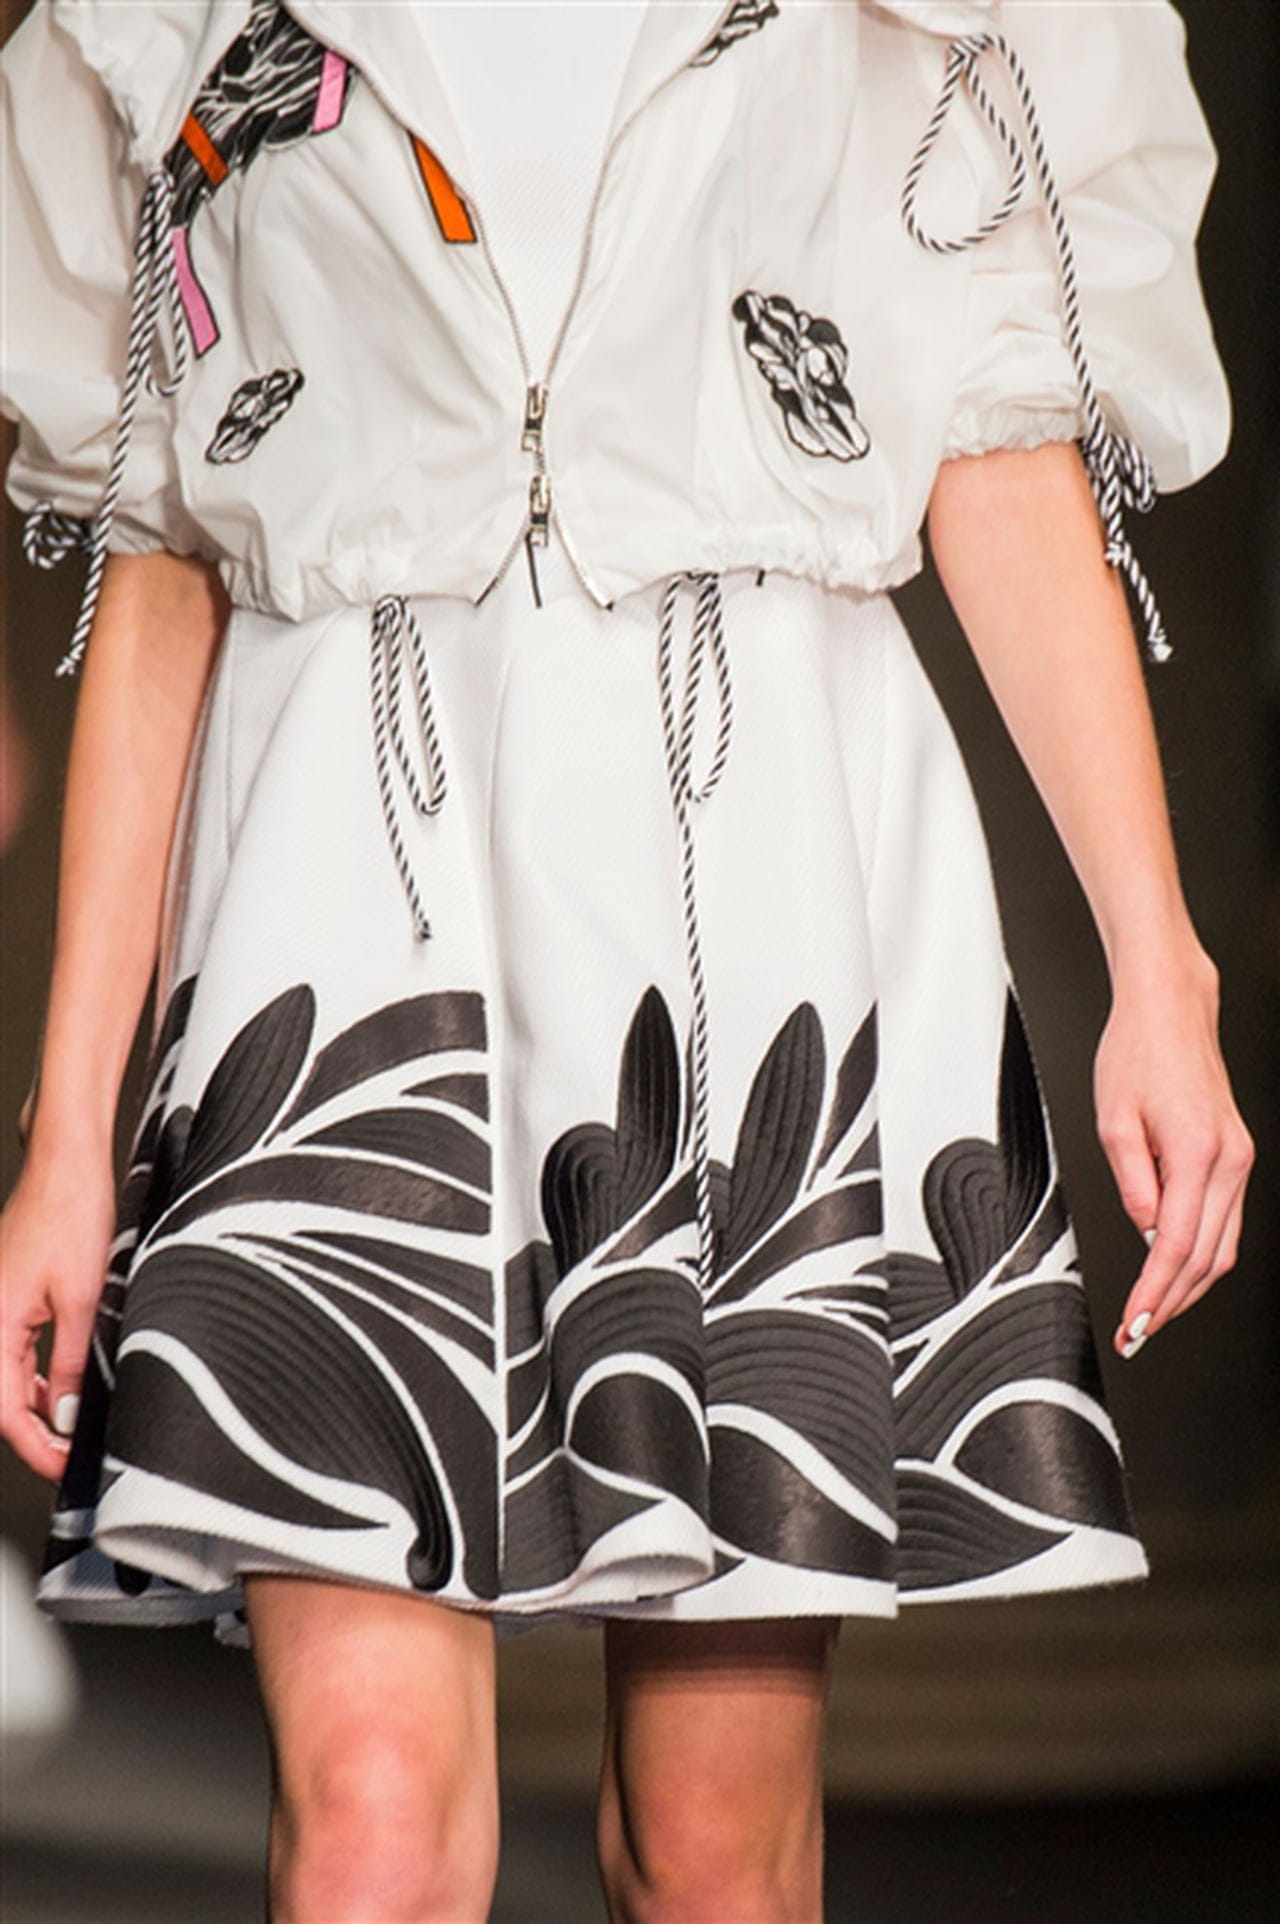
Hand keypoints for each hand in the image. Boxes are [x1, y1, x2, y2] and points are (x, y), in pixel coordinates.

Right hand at [0, 1153, 116, 1480]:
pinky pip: (16, 1352)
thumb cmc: (72, 1214)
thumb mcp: (83, 1299)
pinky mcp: (10, 1297)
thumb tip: (69, 1416)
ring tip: (73, 1428)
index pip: (5, 1411)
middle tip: (72, 1456)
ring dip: (38, 1407)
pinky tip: (64, 1385)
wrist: (67, 1165)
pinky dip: (38, 1376)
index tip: (63, 1468)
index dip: (36, 1447)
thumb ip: (73, 1364)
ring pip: (9, 1378)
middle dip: (37, 1434)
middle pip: (3, 1400)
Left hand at [1094, 944, 1253, 1358]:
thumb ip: (1132, 1185)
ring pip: (1224, 1245)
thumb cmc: (1136, 1054)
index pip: (1177, 1246)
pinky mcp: (1236, 1155)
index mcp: (1196, 1153)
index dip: (1155, 1293)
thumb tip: (1145, 1234)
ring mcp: (1239, 1159)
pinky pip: (1225, 1220)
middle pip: (1207, 1257)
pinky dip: (1202, 1253)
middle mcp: (1229, 1160)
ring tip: (1155, 1312)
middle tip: (1139, 1332)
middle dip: (1173, 1302)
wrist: (1170, 1012)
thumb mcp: (1113, 1122)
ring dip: (1190, 1285)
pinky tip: (1176, 1271)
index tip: (1136, 1322)